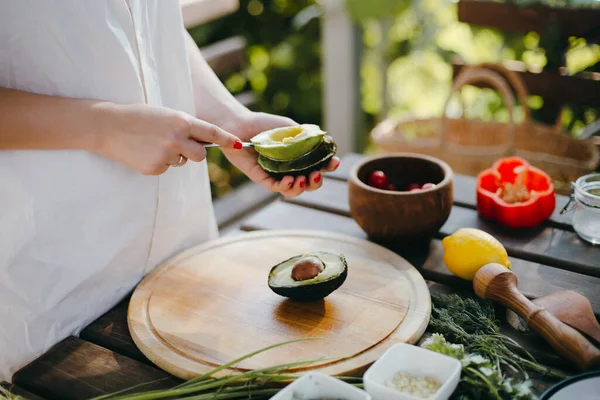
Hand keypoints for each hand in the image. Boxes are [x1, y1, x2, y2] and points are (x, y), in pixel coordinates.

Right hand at [94, 103, 241, 174]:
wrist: (109, 126)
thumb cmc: (139, 118)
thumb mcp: (166, 116)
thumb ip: (185, 127)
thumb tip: (203, 142)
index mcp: (181, 121)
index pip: (211, 132)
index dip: (226, 140)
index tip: (239, 145)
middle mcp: (177, 138)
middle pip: (200, 156)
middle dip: (193, 153)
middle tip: (176, 144)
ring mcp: (166, 155)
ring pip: (181, 162)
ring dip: (173, 156)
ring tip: (153, 144)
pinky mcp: (155, 168)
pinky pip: (166, 169)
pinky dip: (158, 163)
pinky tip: (144, 152)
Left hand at [220, 111, 339, 197]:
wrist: (240, 124)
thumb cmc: (264, 125)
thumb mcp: (290, 128)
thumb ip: (306, 136)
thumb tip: (327, 140)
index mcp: (299, 158)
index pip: (318, 166)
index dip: (328, 167)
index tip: (334, 162)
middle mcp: (290, 169)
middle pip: (309, 183)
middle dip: (316, 182)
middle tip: (316, 174)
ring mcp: (276, 175)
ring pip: (294, 190)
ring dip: (302, 188)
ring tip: (302, 179)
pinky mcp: (262, 178)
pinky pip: (275, 187)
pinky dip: (285, 186)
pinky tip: (290, 180)